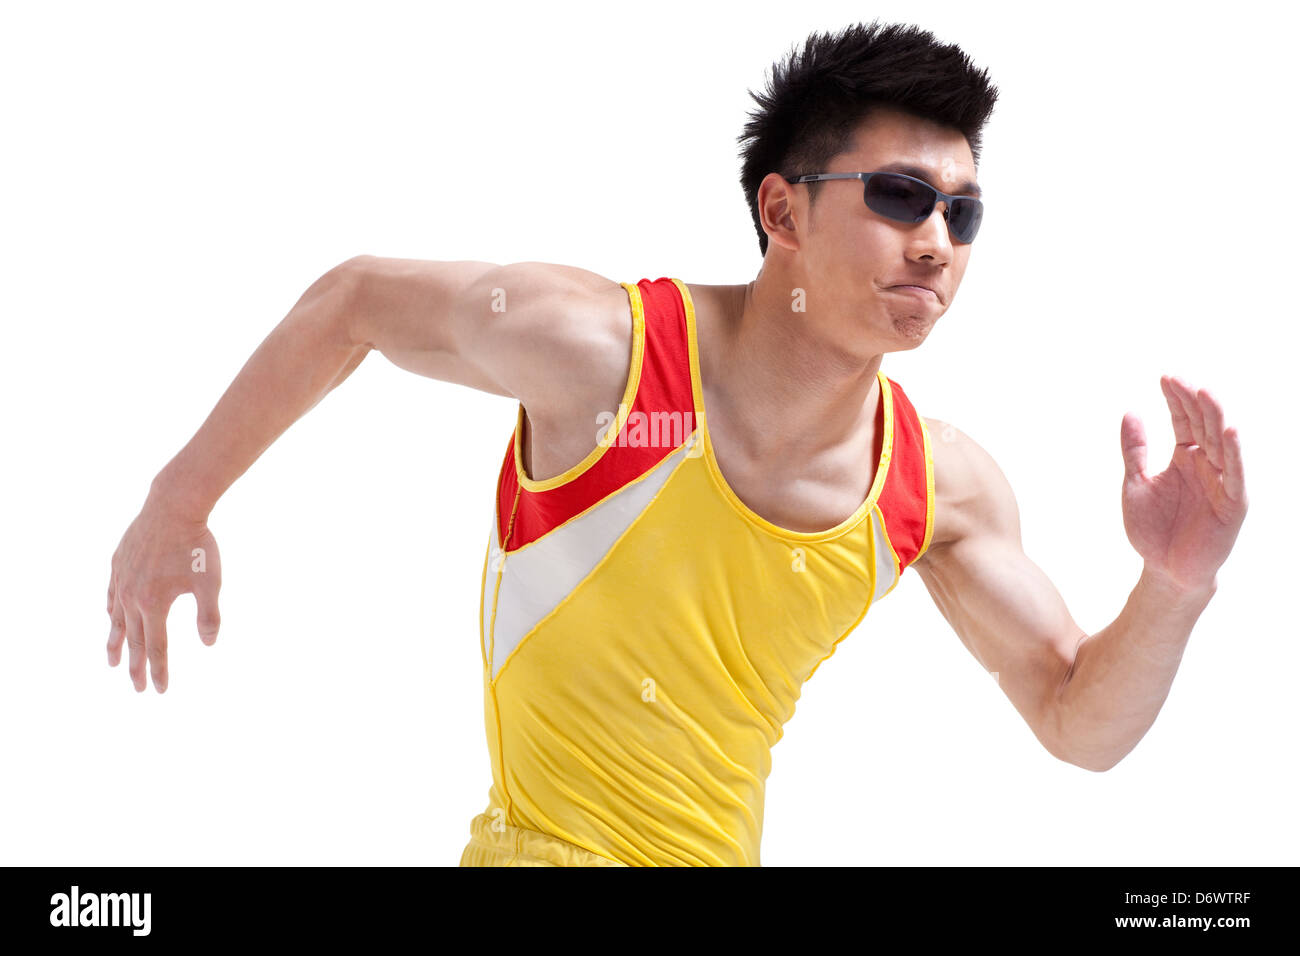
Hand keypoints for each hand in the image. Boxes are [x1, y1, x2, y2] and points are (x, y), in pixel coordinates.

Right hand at [107, 491, 221, 692]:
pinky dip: (111, 610)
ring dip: (115, 642)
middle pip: (132, 640)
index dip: (159, 671)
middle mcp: (132, 596)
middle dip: (135, 666)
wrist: (173, 506)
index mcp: (154, 605)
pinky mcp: (118, 563)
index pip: (155, 648)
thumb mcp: (211, 583)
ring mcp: (122, 579)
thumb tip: (209, 644)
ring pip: (115, 619)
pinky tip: (110, 616)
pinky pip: (111, 594)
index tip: (160, 691)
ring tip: (112, 661)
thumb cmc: (197, 546)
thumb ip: (209, 616)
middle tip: (137, 688)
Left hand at [1119, 375, 1246, 593]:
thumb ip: (1135, 450)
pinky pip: (1235, 474)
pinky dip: (1234, 452)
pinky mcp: (1233, 503)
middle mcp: (1207, 465)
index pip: (1185, 420)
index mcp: (1185, 458)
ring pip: (1222, 443)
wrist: (1164, 570)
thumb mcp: (1136, 483)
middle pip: (1205, 425)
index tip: (1165, 377)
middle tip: (1178, 378)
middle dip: (1194, 401)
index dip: (1177, 399)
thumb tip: (1130, 411)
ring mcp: (1222, 482)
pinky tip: (1230, 430)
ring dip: (1216, 418)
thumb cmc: (1152, 529)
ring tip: (1205, 392)